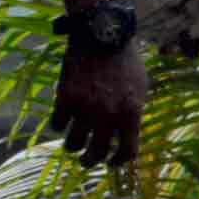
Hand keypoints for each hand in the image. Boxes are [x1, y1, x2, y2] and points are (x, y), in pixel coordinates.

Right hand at [52, 42, 148, 167]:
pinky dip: (59, 124)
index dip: (118, 161)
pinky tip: (62, 120)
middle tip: (86, 160)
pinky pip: (57, 125)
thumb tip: (128, 135)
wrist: (102, 35)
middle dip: (91, 161)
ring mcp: (86, 108)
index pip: (128, 151)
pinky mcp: (65, 98)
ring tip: (73, 143)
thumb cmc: (125, 61)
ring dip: (73, 146)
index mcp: (132, 112)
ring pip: (73, 144)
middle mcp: (109, 115)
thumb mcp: (141, 87)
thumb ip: (134, 112)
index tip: (112, 163)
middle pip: (97, 154)